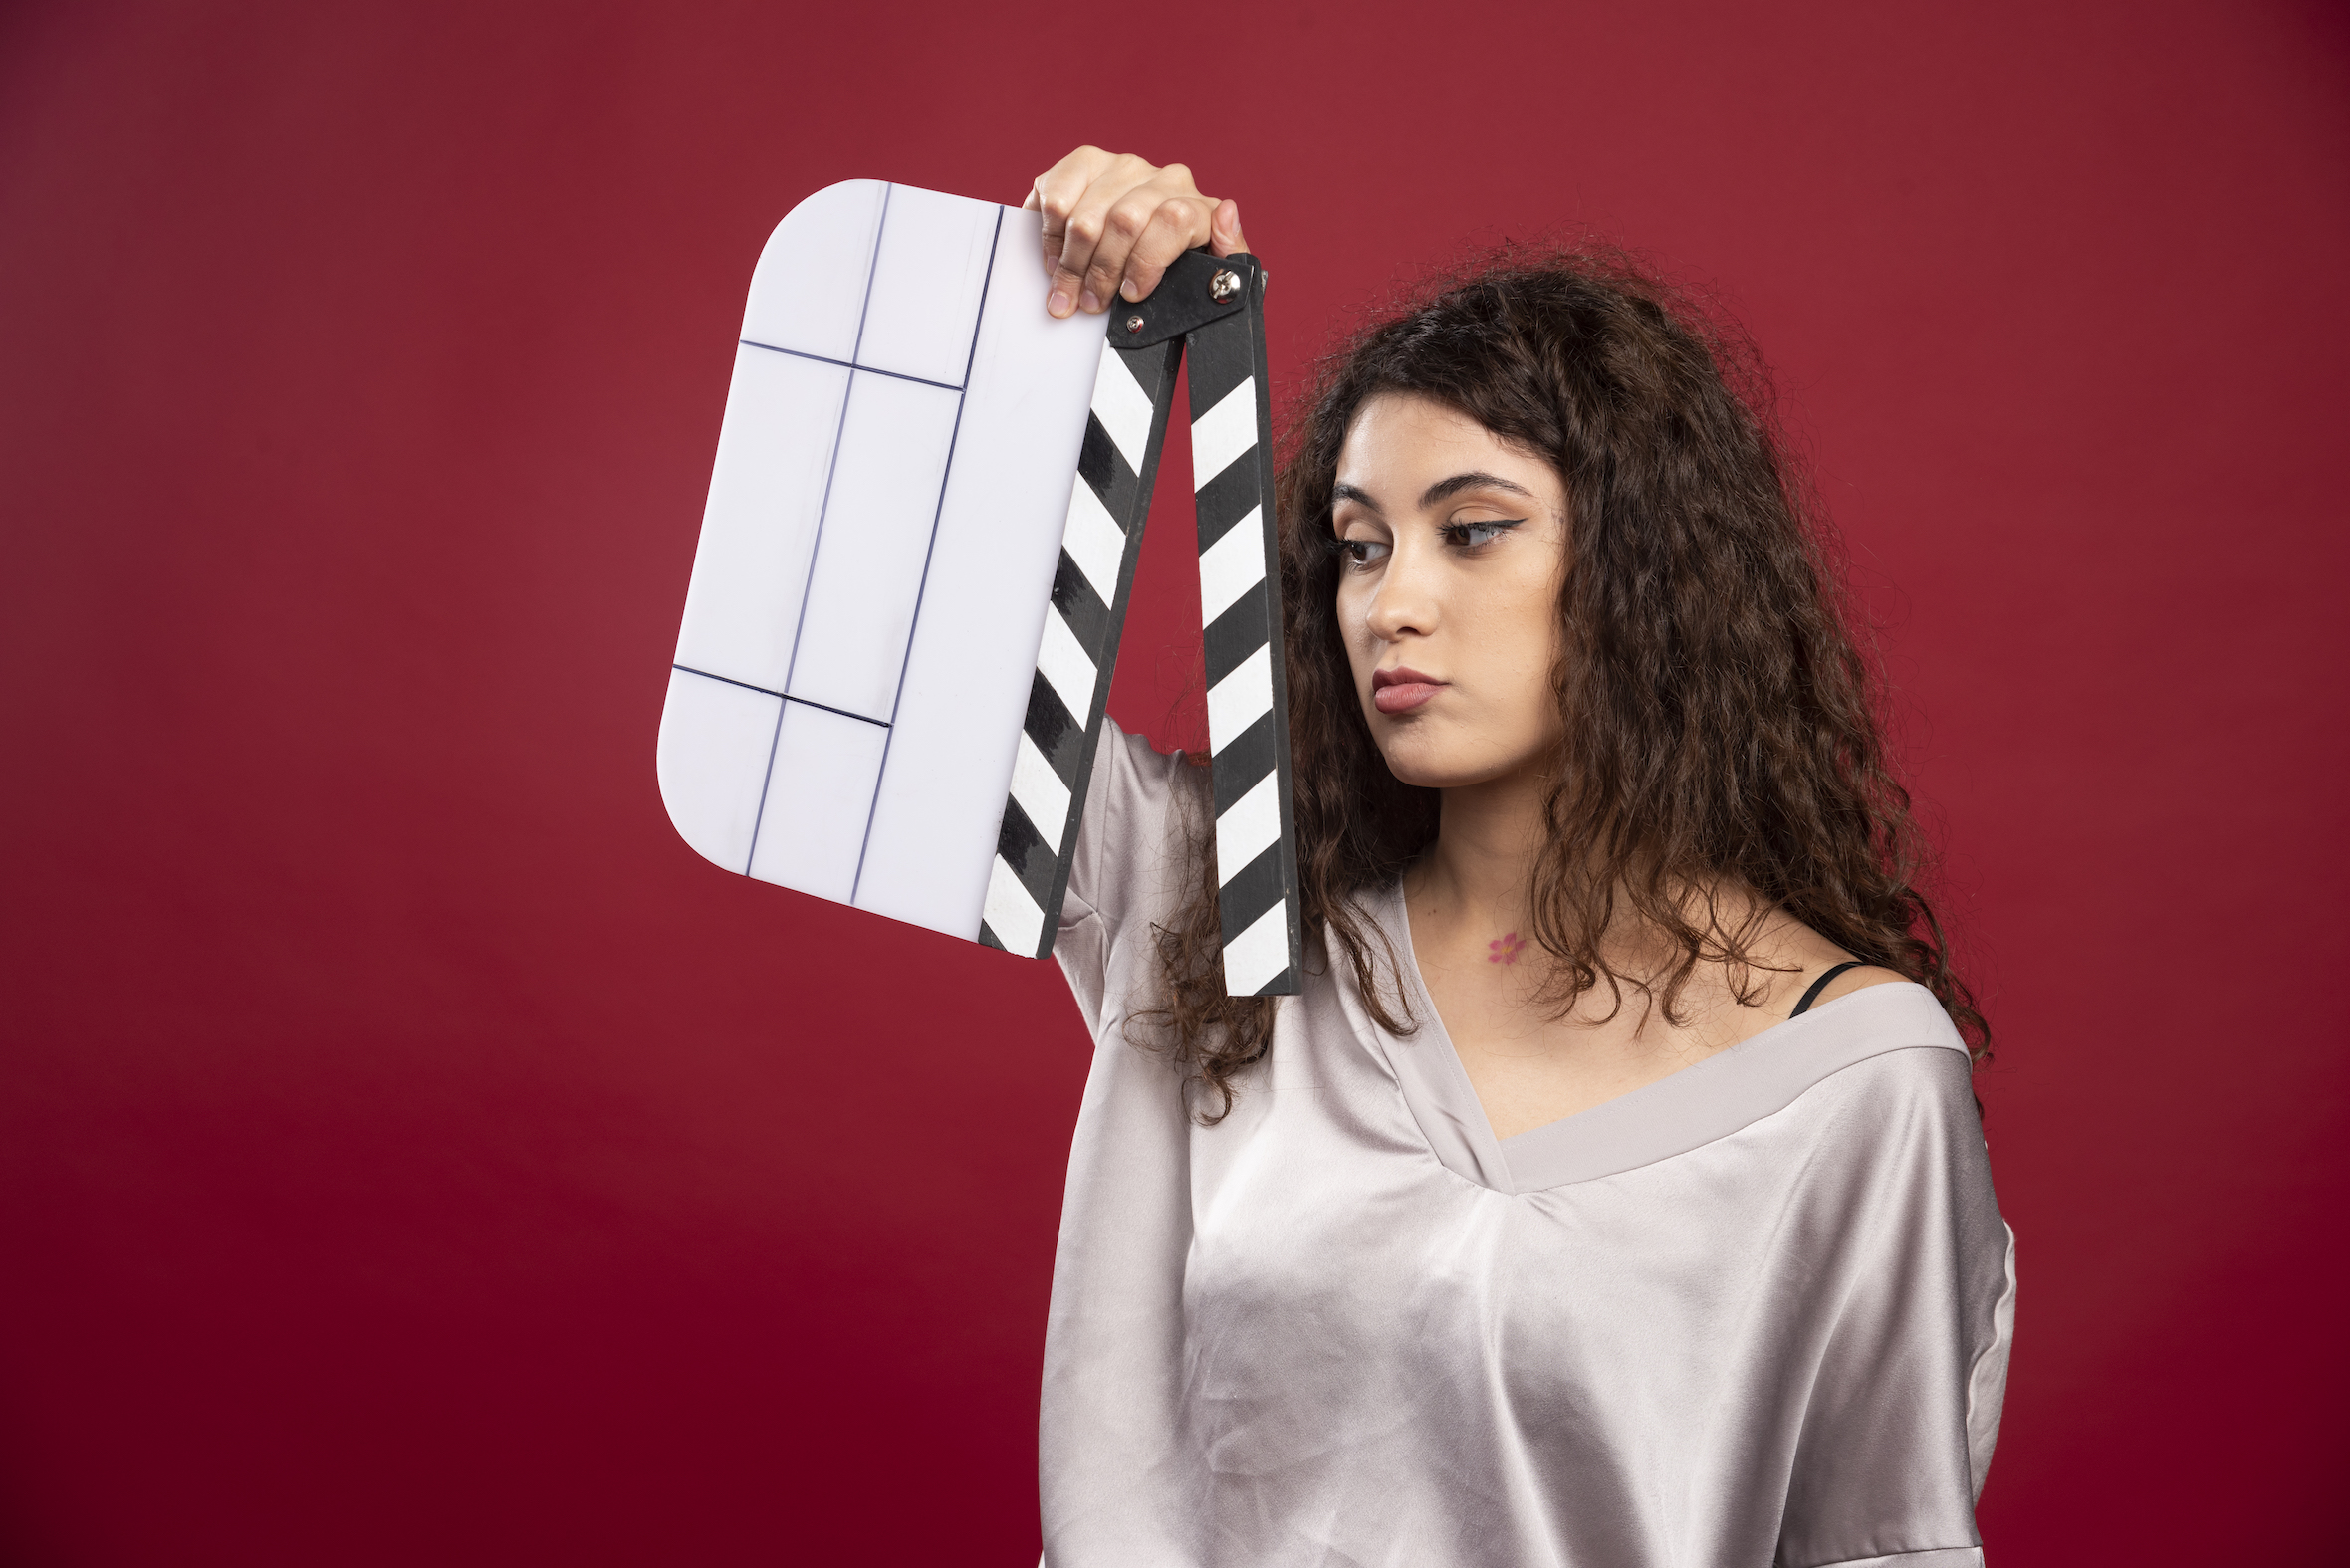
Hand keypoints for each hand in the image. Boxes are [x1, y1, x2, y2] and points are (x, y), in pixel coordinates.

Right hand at [1023, 147, 1250, 318]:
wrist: (1146, 247)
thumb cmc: (1177, 267)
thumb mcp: (1211, 273)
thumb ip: (1228, 252)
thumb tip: (1227, 213)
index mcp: (1197, 205)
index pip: (1174, 219)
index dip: (1146, 262)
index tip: (1131, 294)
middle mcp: (1162, 178)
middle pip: (1123, 222)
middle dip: (1101, 273)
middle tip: (1090, 304)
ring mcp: (1122, 167)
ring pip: (1086, 215)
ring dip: (1070, 264)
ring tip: (1067, 291)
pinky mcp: (1085, 163)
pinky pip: (1056, 193)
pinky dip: (1049, 234)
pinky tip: (1054, 257)